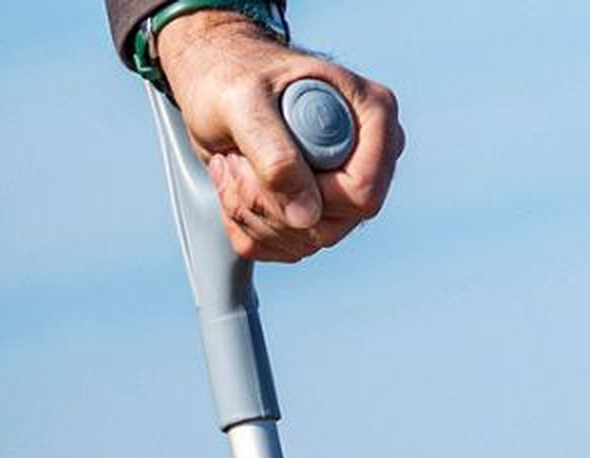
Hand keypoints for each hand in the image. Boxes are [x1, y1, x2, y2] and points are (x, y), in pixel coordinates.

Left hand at [150, 12, 401, 262]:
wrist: (217, 85)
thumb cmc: (234, 78)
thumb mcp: (244, 104)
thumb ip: (276, 156)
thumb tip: (307, 215)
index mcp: (372, 117)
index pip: (363, 192)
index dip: (312, 197)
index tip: (264, 167)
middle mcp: (367, 156)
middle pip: (334, 225)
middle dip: (270, 205)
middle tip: (237, 162)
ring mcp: (343, 187)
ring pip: (304, 241)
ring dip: (252, 213)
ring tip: (232, 165)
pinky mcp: (315, 209)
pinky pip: (282, 247)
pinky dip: (245, 223)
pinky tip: (236, 183)